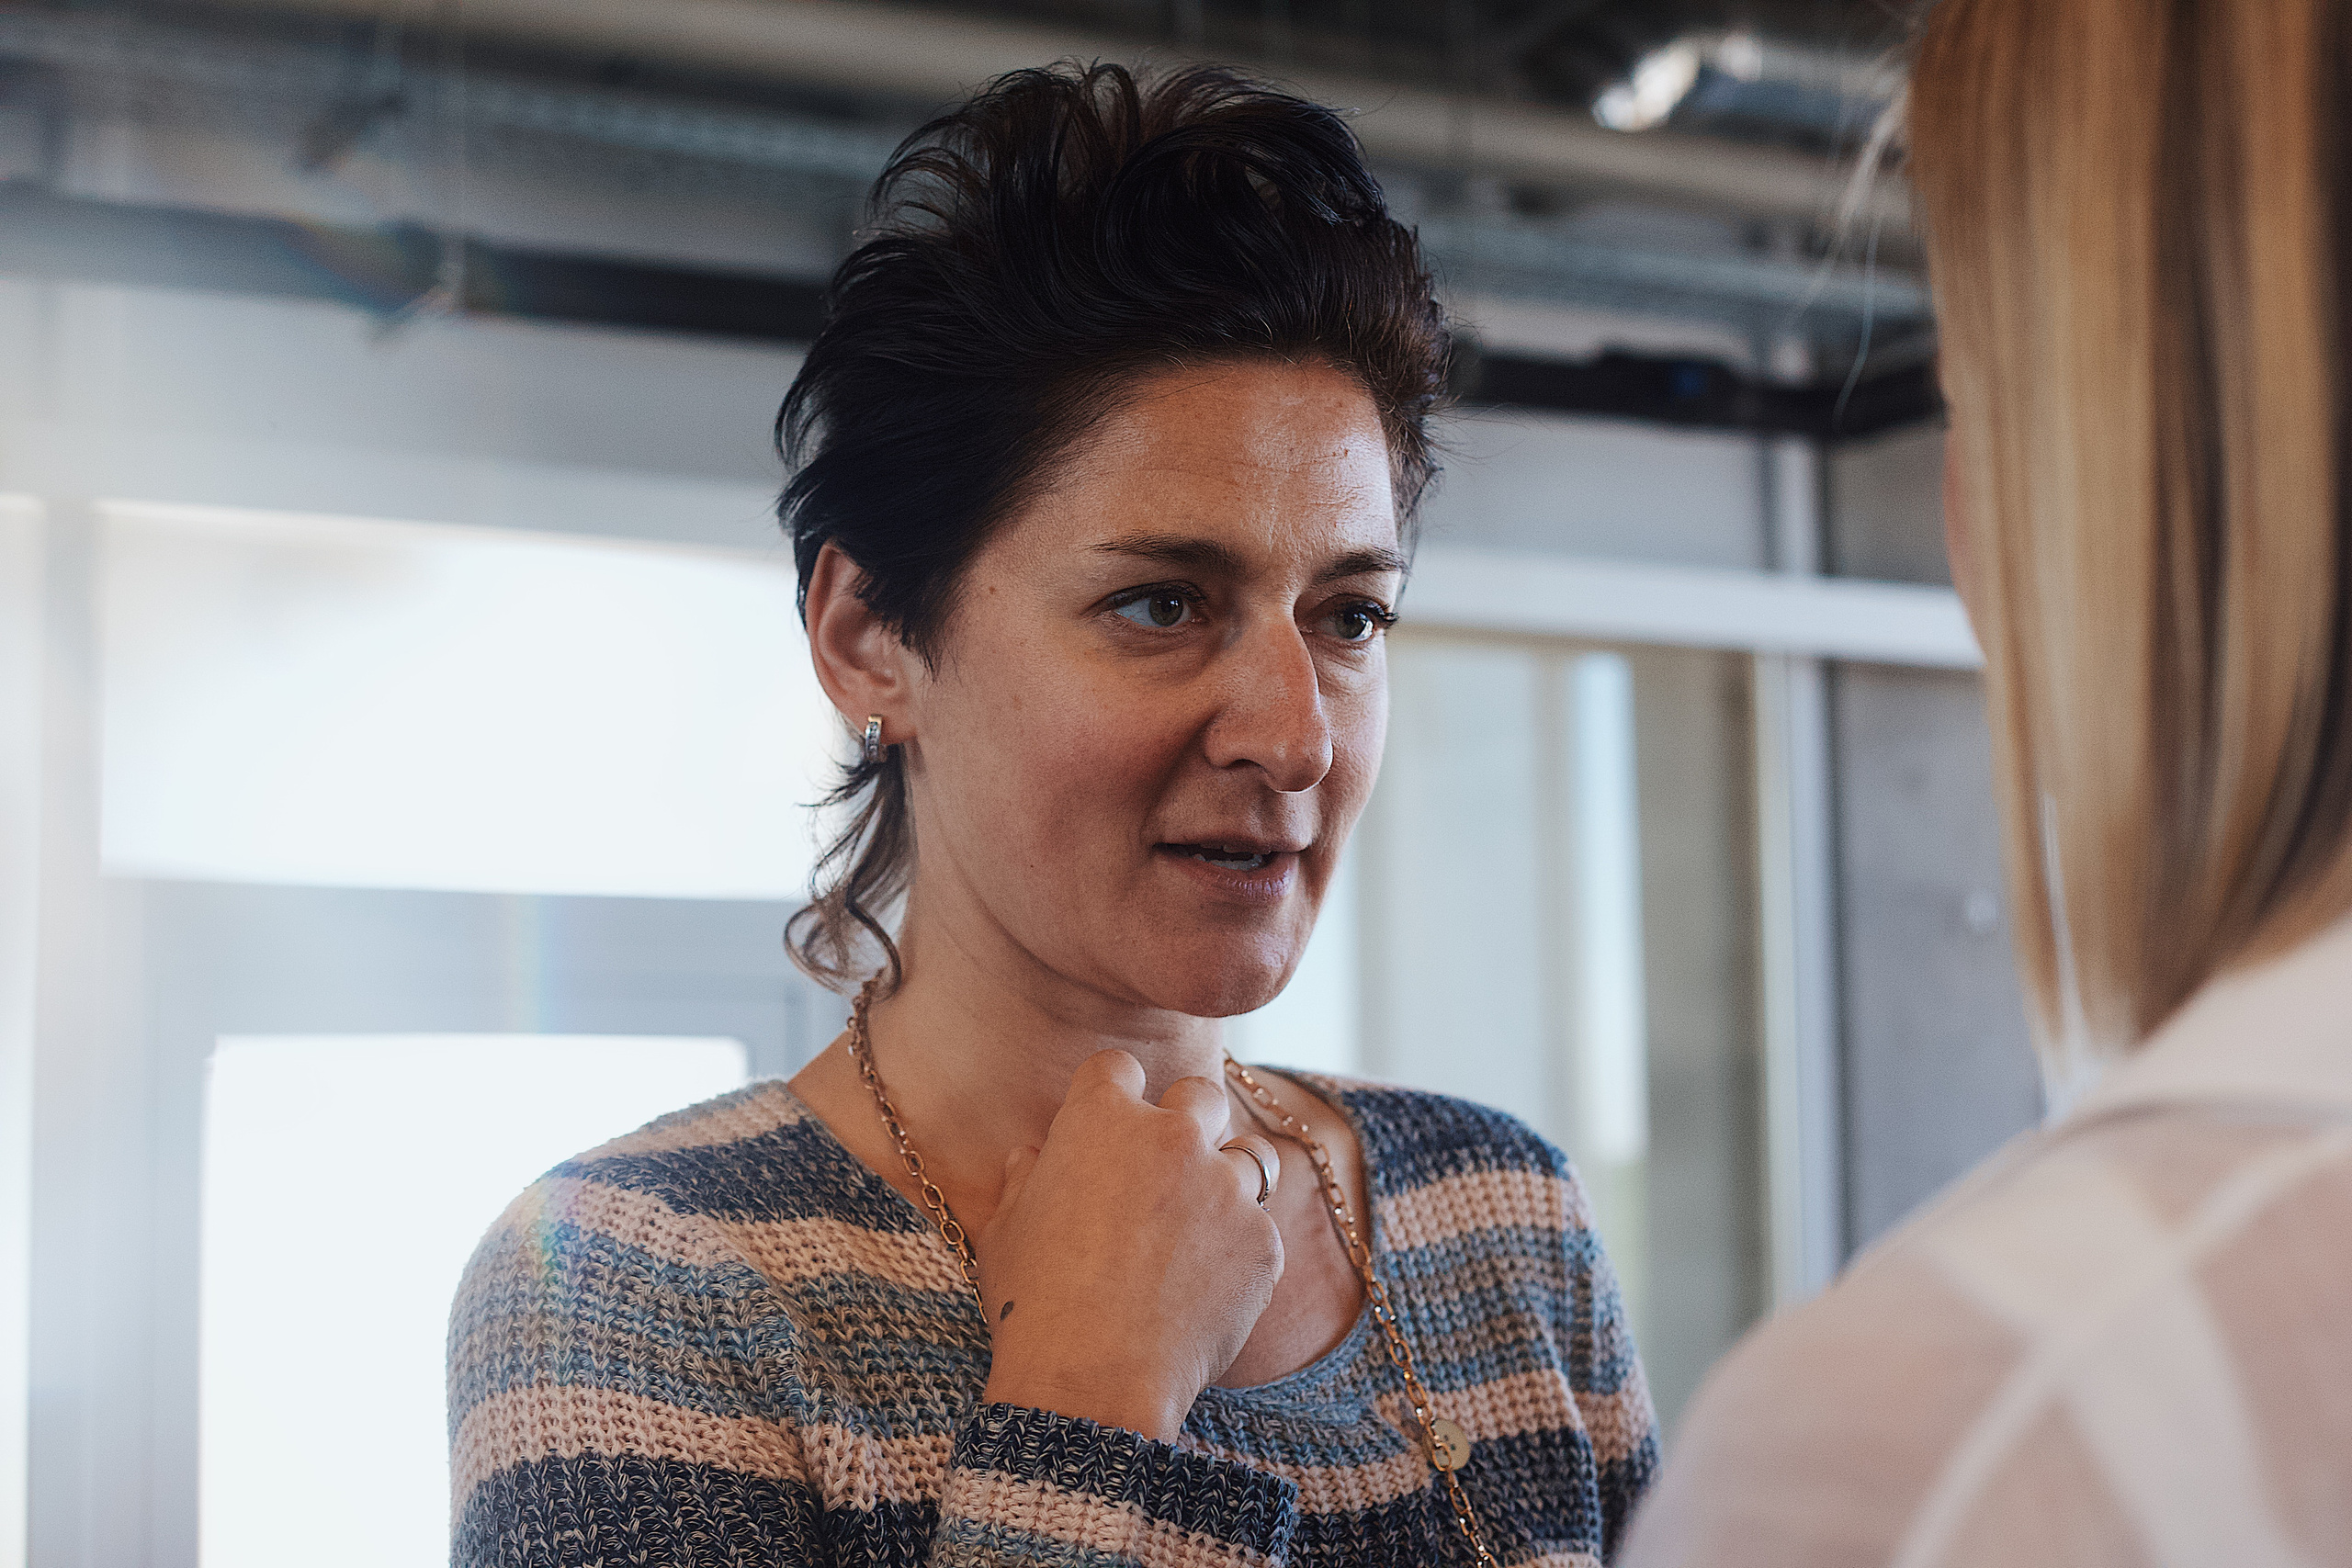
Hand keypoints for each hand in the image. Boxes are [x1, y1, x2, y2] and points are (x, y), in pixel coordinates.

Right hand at [975, 1050, 1283, 1441]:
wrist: (1091, 1379)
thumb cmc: (1034, 1304)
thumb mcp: (1006, 1232)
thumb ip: (1025, 1179)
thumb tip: (1034, 1157)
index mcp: (1101, 1120)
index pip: (1117, 1068)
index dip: (1113, 1094)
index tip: (1110, 1125)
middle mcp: (1171, 1137)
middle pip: (1199, 1096)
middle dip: (1187, 1121)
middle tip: (1166, 1168)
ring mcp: (1224, 1188)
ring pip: (1246, 1158)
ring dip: (1225, 1183)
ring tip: (1197, 1231)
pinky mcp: (1262, 1242)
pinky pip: (1259, 1231)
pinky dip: (1238, 1253)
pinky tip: (1205, 1292)